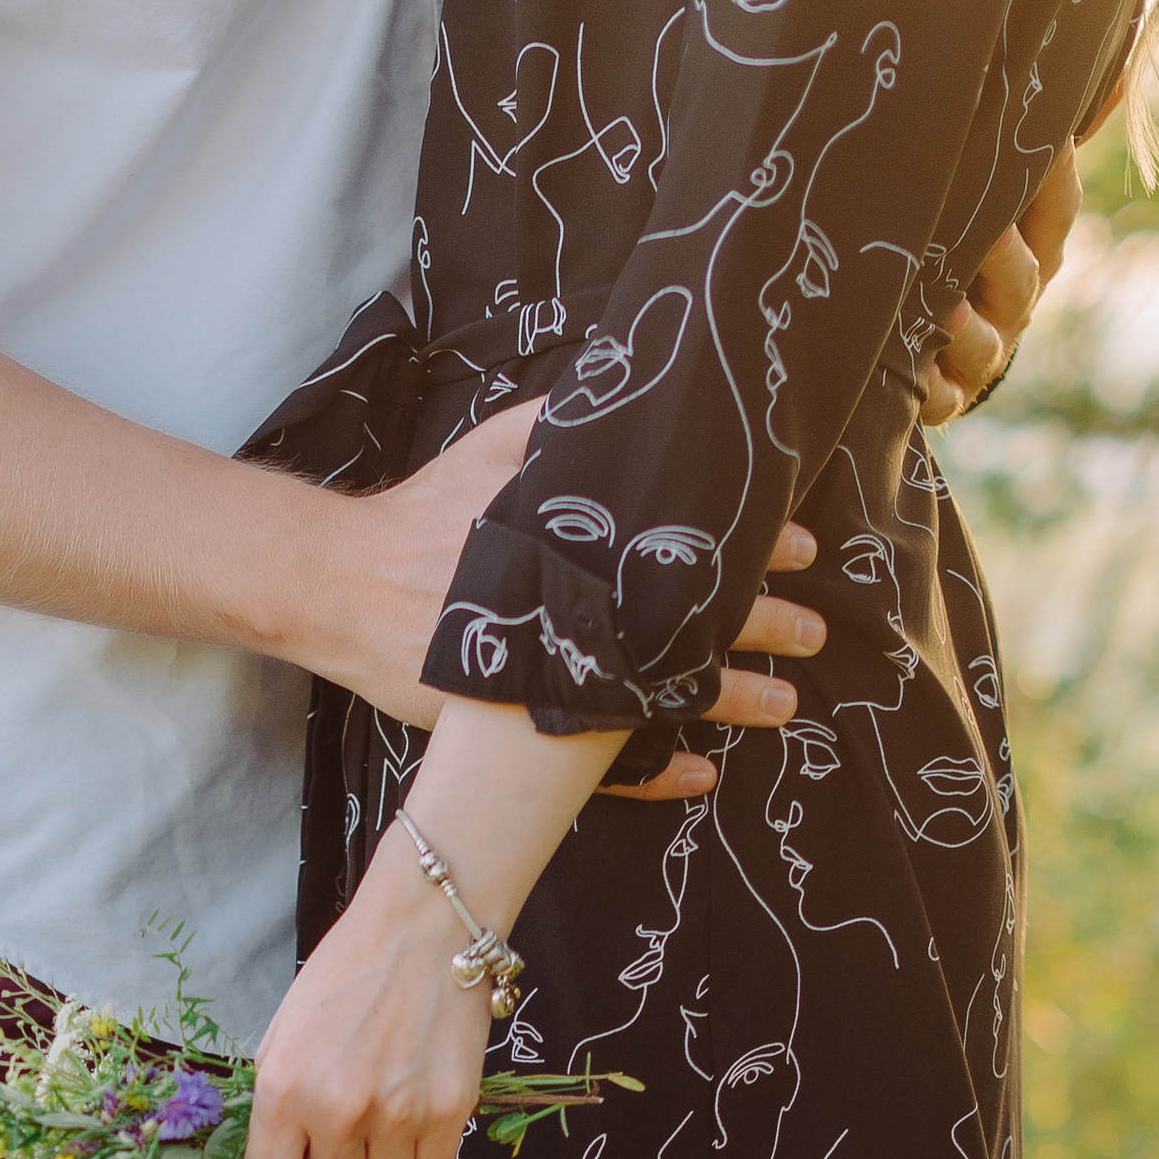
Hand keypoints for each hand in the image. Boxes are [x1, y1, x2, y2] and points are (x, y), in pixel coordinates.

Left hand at [248, 702, 621, 1158]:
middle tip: (347, 1126)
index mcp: (284, 1093)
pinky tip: (419, 1107)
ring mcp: (398, 1115)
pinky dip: (425, 1150)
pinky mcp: (449, 1111)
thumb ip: (274, 1108)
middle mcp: (338, 1112)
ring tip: (387, 1105)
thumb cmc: (347, 976)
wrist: (422, 927)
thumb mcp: (283, 1036)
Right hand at [325, 424, 824, 793]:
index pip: (682, 551)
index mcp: (577, 548)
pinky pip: (596, 768)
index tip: (798, 548)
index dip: (747, 550)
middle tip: (817, 632)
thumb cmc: (422, 515)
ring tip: (787, 705)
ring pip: (658, 700)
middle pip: (684, 627)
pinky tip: (701, 776)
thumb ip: (565, 423)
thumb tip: (626, 382)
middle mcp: (570, 616)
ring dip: (729, 704)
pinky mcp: (516, 730)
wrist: (342, 587)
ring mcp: (546, 680)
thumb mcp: (494, 448)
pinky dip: (652, 777)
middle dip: (760, 628)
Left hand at [920, 144, 1082, 424]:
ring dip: (968, 326)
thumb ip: (1046, 139)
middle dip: (1008, 255)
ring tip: (949, 309)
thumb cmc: (974, 252)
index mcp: (1038, 250)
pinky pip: (942, 396)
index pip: (1056, 211)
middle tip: (992, 229)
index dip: (1054, 177)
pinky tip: (916, 377)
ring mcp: (984, 352)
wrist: (944, 349)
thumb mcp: (1008, 195)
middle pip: (1023, 278)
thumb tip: (1114, 66)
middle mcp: (1017, 302)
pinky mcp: (945, 394)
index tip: (1046, 139)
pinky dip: (932, 387)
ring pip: (984, 341)